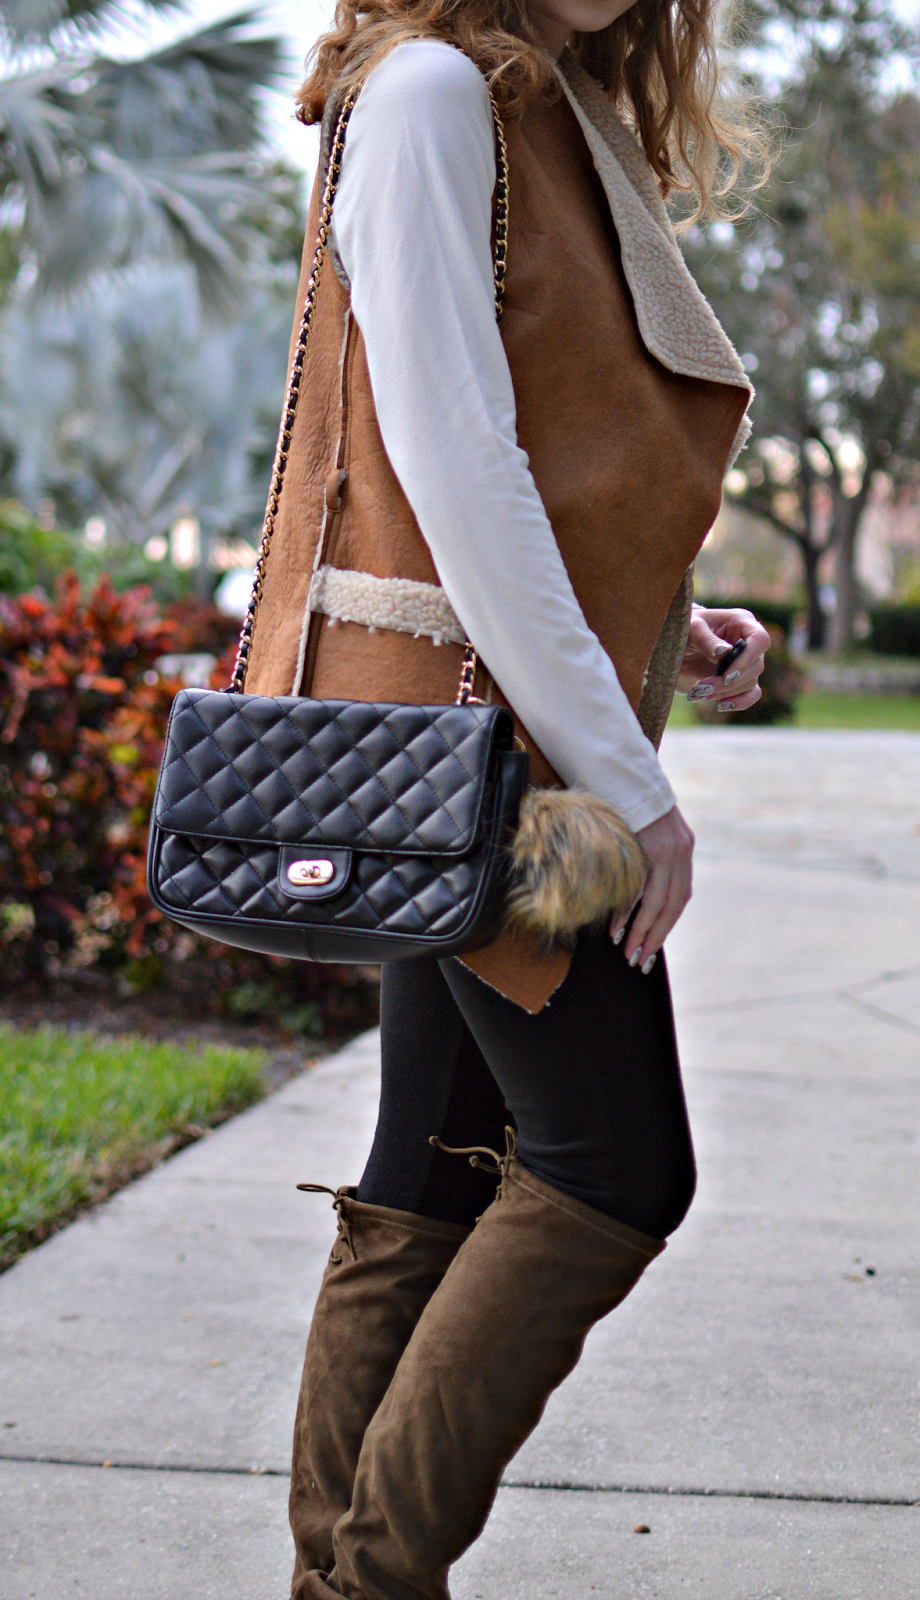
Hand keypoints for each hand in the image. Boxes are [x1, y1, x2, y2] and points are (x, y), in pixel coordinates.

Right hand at [609, 804, 693, 971]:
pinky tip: (619, 928)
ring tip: (630, 951)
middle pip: (672, 906)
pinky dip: (629, 911)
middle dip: (656, 936)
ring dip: (643, 931)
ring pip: (658, 903)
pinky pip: (640, 888)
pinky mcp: (649, 846)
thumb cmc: (627, 800)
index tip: (653, 945)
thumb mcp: (648, 828)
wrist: (621, 768)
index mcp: (683, 847)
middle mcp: (680, 850)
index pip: (680, 896)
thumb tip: (637, 887)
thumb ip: (651, 854)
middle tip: (642, 960)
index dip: (667, 924)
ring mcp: (666, 849)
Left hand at [677, 606, 771, 713]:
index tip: (727, 675)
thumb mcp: (692, 629)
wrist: (678, 644)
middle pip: (756, 666)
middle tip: (702, 687)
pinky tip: (721, 705)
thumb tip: (724, 652)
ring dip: (725, 692)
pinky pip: (752, 694)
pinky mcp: (741, 678)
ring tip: (699, 693)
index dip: (747, 659)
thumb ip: (707, 639)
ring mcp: (748, 661)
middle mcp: (749, 641)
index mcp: (742, 622)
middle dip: (729, 682)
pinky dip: (739, 702)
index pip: (760, 639)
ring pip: (750, 683)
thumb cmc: (686, 629)